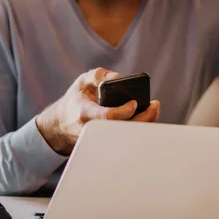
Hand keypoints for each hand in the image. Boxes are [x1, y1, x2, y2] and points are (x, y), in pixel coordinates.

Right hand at [36, 68, 159, 154]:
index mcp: (86, 113)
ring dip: (145, 123)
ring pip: (128, 136)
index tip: (133, 103)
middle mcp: (95, 129)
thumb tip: (116, 76)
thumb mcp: (81, 82)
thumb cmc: (75, 101)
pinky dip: (140, 127)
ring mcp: (103, 139)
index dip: (124, 111)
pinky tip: (148, 116)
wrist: (64, 125)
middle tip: (154, 105)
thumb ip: (97, 75)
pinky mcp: (109, 143)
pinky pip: (128, 137)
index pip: (108, 116)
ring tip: (154, 108)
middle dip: (143, 118)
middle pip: (124, 129)